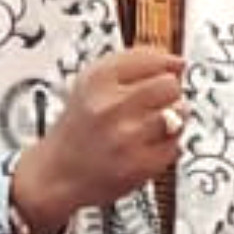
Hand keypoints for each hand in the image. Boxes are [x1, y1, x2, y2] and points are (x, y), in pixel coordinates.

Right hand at [9, 46, 185, 233]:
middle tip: (156, 103)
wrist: (55, 174)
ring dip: (173, 119)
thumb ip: (132, 64)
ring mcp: (127, 136)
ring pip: (179, 114)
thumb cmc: (76, 130)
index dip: (165, 66)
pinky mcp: (140, 164)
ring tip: (152, 125)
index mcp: (98, 79)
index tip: (168, 71)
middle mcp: (111, 105)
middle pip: (170, 85)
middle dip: (169, 93)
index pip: (154, 59)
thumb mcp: (90, 84)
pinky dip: (166, 146)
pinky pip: (175, 145)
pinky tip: (146, 145)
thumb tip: (177, 62)